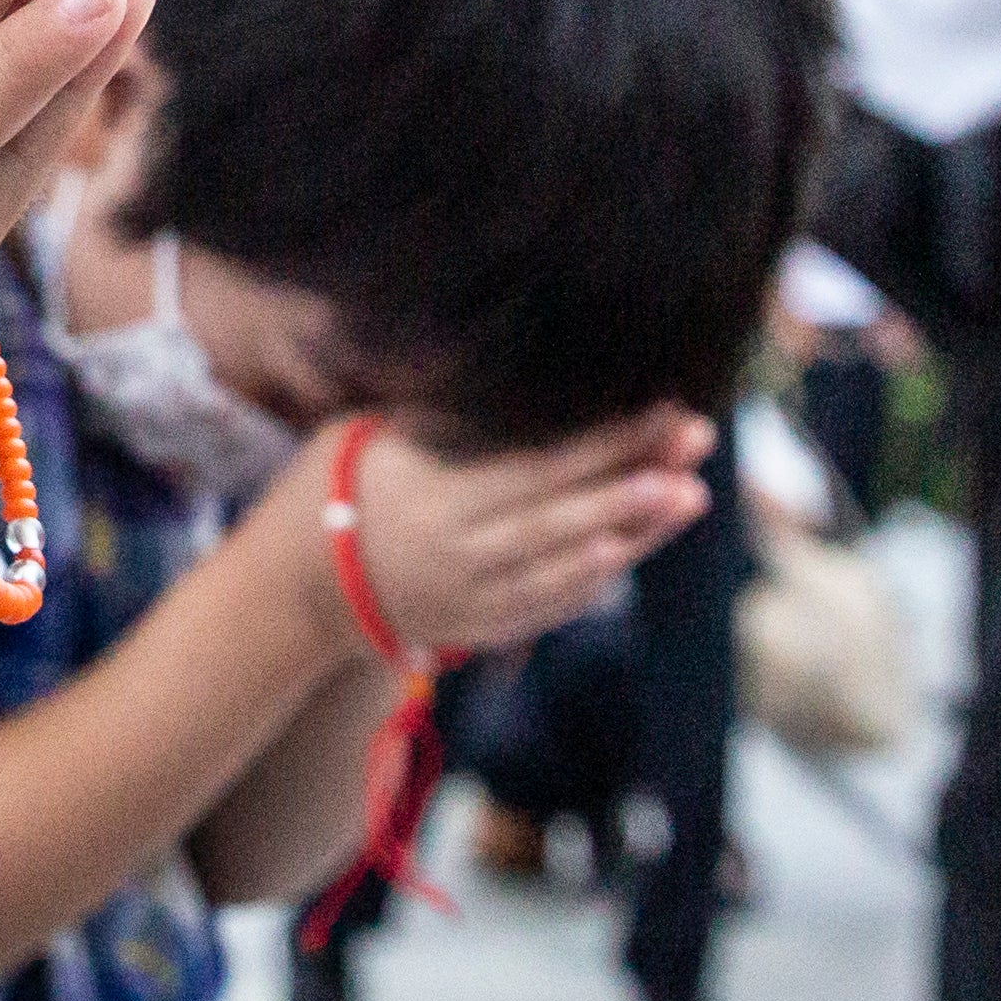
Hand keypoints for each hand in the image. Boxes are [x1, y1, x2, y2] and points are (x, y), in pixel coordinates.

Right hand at [306, 405, 716, 656]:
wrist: (305, 580)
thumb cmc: (353, 481)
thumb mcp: (381, 434)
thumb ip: (449, 413)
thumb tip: (528, 374)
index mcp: (435, 496)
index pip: (538, 465)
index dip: (605, 440)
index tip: (661, 410)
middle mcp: (458, 551)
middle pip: (562, 514)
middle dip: (635, 482)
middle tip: (695, 451)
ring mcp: (472, 596)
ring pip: (565, 564)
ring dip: (634, 532)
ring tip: (690, 496)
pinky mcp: (481, 626)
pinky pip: (549, 603)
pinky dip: (594, 577)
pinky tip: (634, 547)